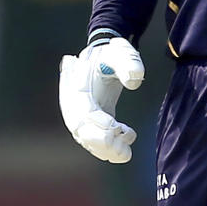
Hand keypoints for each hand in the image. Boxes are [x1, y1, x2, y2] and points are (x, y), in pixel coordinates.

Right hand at [59, 37, 144, 162]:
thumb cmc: (110, 55)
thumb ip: (128, 62)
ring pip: (87, 140)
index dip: (97, 122)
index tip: (116, 126)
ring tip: (127, 153)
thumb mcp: (120, 52)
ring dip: (106, 151)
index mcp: (76, 86)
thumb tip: (134, 80)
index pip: (81, 111)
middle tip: (123, 151)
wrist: (103, 58)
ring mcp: (79, 115)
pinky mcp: (90, 122)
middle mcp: (73, 104)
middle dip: (101, 144)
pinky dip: (108, 149)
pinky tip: (127, 145)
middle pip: (81, 131)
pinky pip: (94, 142)